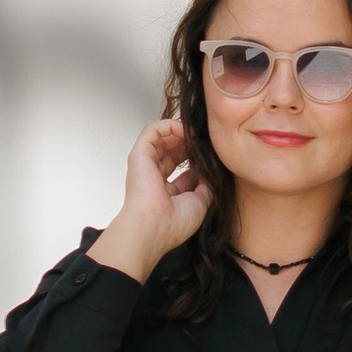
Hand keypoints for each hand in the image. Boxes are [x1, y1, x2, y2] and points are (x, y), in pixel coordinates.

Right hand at [91, 117, 211, 284]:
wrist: (155, 227)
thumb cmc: (173, 223)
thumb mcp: (200, 203)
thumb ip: (206, 185)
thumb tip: (212, 172)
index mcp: (166, 191)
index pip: (182, 167)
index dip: (197, 158)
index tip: (212, 155)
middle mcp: (154, 176)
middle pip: (173, 150)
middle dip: (191, 143)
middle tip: (206, 142)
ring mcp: (145, 164)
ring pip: (163, 137)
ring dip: (182, 131)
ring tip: (197, 134)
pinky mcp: (139, 153)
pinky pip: (153, 129)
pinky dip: (170, 125)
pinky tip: (185, 131)